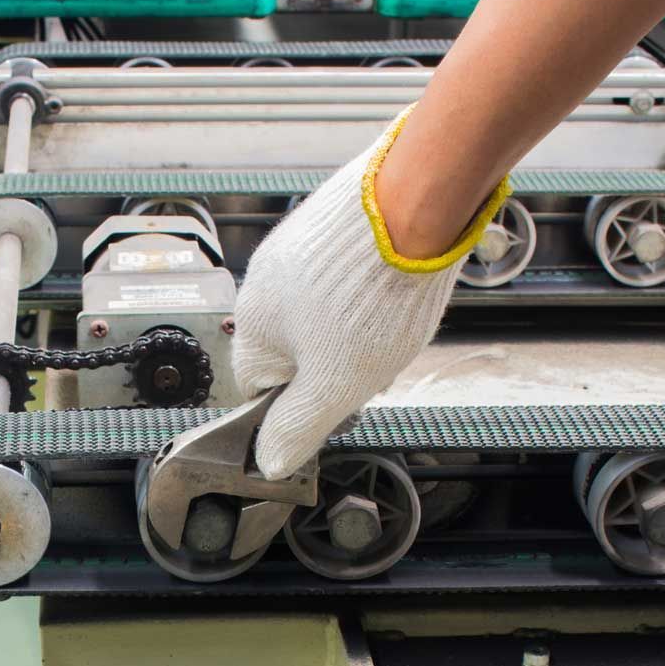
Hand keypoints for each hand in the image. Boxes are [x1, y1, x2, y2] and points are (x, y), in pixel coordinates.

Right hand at [231, 111, 507, 478]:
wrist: (412, 203)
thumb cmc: (370, 293)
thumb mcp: (335, 384)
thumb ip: (299, 427)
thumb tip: (270, 462)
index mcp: (252, 324)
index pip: (258, 387)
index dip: (297, 405)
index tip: (332, 406)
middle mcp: (263, 283)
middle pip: (295, 349)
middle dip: (334, 365)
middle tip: (371, 367)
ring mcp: (295, 249)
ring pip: (322, 313)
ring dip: (354, 330)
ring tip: (391, 326)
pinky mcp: (330, 225)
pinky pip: (343, 277)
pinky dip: (367, 291)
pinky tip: (395, 292)